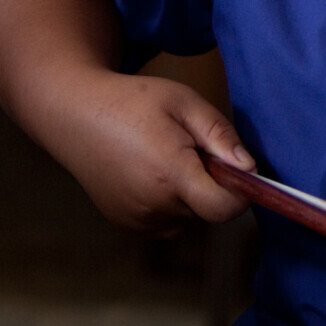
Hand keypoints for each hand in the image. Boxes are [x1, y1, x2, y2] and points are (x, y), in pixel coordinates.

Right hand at [48, 70, 255, 232]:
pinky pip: (166, 222)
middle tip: (187, 149)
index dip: (240, 193)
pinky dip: (169, 203)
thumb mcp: (184, 102)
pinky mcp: (126, 224)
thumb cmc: (132, 101)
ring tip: (163, 157)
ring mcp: (136, 220)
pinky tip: (149, 173)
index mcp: (170, 173)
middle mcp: (152, 205)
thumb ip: (221, 135)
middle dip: (209, 184)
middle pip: (207, 209)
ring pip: (188, 216)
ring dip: (188, 194)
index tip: (236, 170)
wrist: (75, 115)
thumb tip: (251, 169)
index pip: (223, 209)